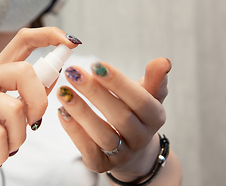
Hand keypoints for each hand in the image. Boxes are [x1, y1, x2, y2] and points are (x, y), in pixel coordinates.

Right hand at [0, 27, 79, 185]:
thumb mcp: (12, 119)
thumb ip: (29, 97)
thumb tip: (55, 76)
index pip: (23, 40)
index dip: (49, 35)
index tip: (71, 42)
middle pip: (25, 72)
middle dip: (39, 105)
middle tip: (32, 126)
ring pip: (14, 108)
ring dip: (18, 138)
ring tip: (6, 149)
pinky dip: (2, 152)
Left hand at [56, 57, 170, 181]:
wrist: (130, 148)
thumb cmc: (135, 113)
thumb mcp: (148, 95)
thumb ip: (154, 79)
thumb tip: (163, 61)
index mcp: (155, 117)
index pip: (140, 100)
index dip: (118, 82)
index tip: (96, 64)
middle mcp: (141, 138)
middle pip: (120, 117)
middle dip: (94, 93)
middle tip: (73, 72)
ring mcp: (122, 154)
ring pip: (103, 135)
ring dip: (81, 112)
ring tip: (63, 92)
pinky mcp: (102, 165)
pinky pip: (87, 149)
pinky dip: (74, 130)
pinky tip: (62, 112)